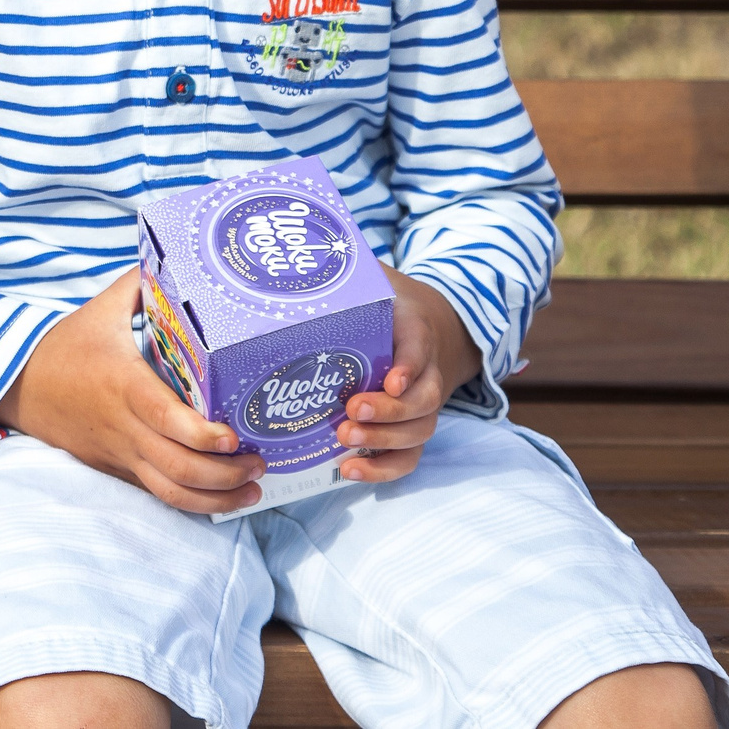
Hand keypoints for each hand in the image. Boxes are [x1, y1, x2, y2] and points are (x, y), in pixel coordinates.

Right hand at [0, 268, 265, 515]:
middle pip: (178, 468)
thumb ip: (140, 285)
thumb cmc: (64, 347)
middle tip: (259, 461)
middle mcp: (123, 426)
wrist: (17, 386)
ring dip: (217, 499)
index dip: (204, 436)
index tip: (235, 436)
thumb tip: (177, 259)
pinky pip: (157, 494)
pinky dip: (194, 503)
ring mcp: (119, 453)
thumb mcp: (100, 310)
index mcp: (122, 385)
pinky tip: (222, 497)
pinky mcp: (116, 469)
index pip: (167, 420)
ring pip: (171, 492)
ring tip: (250, 488)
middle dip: (225, 474)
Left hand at [336, 266, 482, 484]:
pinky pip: (408, 458)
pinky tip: (349, 471)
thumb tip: (300, 258)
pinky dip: (384, 470)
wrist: (428, 323)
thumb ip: (347, 269)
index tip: (391, 378)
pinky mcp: (408, 430)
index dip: (410, 365)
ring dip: (384, 442)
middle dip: (390, 412)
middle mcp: (425, 374)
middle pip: (423, 401)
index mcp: (415, 331)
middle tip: (351, 410)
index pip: (420, 348)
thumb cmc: (387, 303)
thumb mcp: (375, 277)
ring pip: (419, 432)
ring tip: (344, 441)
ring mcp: (420, 406)